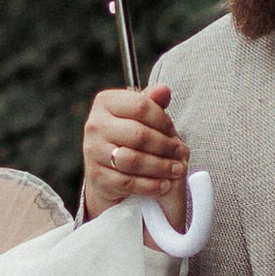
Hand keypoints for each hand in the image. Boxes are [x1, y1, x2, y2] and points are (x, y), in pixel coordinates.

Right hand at [82, 82, 190, 217]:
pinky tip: (164, 184)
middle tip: (182, 153)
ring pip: (133, 160)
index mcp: (105, 102)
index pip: (140, 106)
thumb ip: (152, 102)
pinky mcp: (97, 176)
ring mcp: (93, 151)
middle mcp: (95, 125)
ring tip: (177, 169)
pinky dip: (150, 185)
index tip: (173, 130)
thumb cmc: (128, 135)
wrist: (106, 168)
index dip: (162, 119)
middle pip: (138, 134)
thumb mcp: (139, 116)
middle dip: (166, 146)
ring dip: (160, 166)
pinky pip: (128, 182)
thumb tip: (164, 90)